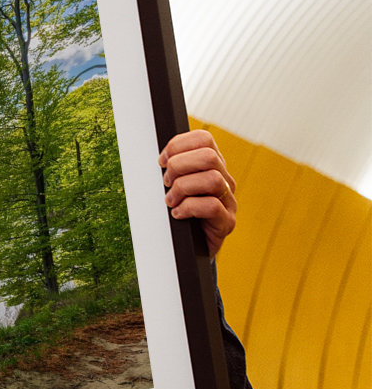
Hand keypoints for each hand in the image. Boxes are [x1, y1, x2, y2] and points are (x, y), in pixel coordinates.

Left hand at [159, 129, 236, 257]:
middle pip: (209, 156)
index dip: (178, 145)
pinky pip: (212, 206)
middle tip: (166, 183)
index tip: (161, 161)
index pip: (203, 139)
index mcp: (212, 166)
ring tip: (171, 201)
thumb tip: (159, 158)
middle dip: (179, 166)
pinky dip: (188, 208)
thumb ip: (172, 169)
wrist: (189, 249)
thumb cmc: (179, 213)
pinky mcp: (227, 222)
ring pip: (212, 179)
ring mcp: (229, 201)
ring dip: (183, 188)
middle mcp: (225, 180)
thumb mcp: (173, 186)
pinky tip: (177, 214)